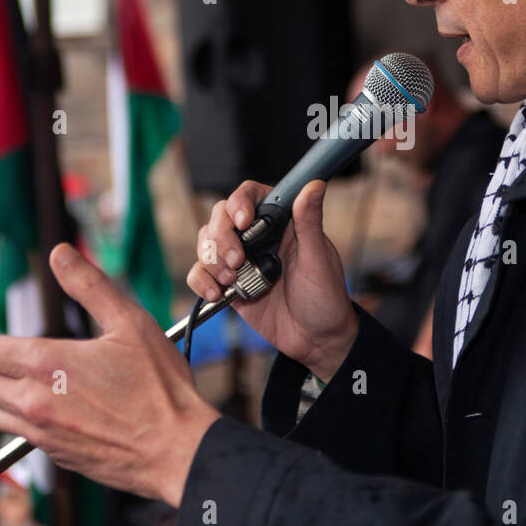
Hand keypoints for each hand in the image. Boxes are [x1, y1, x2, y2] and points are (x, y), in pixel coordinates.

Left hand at [0, 244, 219, 506]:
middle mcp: (35, 401)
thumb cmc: (160, 388)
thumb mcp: (130, 323)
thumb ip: (90, 286)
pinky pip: (10, 431)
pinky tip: (2, 409)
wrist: (176, 450)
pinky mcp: (55, 453)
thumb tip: (60, 253)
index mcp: (49, 365)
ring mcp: (42, 432)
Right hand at [187, 179, 356, 382]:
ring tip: (231, 280)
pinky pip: (200, 273)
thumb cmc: (325, 298)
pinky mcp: (229, 284)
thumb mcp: (318, 259)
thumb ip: (310, 221)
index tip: (243, 222)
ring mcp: (240, 260)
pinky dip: (201, 280)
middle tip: (237, 261)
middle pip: (221, 217)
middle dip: (221, 237)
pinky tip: (217, 294)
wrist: (316, 340)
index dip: (240, 203)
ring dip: (211, 260)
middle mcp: (257, 237)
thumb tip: (314, 184)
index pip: (251, 195)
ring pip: (206, 242)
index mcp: (281, 223)